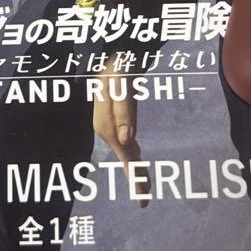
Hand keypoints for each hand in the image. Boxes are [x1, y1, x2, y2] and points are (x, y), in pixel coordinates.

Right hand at [91, 56, 149, 206]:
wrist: (111, 51)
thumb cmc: (118, 66)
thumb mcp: (122, 85)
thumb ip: (124, 111)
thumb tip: (127, 139)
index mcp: (107, 125)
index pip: (125, 157)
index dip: (135, 177)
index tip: (143, 198)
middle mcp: (106, 128)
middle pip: (124, 157)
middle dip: (134, 177)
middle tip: (145, 200)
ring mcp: (108, 122)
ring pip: (124, 149)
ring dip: (133, 166)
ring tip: (143, 185)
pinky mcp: (113, 116)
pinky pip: (123, 140)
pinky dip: (131, 151)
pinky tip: (136, 154)